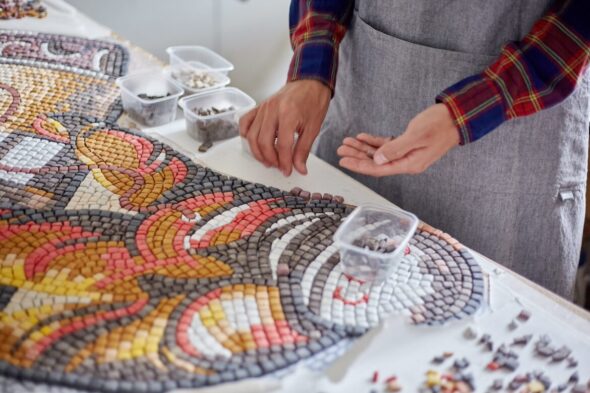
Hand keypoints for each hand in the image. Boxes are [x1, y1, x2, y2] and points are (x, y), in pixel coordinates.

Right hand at [239, 80, 330, 175]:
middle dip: (270, 159)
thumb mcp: (313, 127)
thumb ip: (303, 149)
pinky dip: (246, 134)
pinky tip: (254, 143)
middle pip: (263, 142)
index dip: (284, 162)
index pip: (282, 145)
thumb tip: (299, 168)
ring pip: (252, 135)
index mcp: (288, 114)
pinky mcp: (259, 107)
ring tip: (268, 160)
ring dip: (258, 152)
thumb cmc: (314, 101)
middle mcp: (272, 110)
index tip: (288, 170)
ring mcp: (263, 108)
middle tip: (279, 167)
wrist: (310, 82)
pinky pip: (246, 122)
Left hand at [337, 104, 459, 176]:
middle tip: (340, 150)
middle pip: (376, 162)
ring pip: (379, 154)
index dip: (359, 166)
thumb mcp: (417, 135)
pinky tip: (362, 138)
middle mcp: (407, 162)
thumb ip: (397, 148)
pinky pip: (386, 146)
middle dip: (357, 156)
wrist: (457, 116)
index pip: (379, 169)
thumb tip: (379, 159)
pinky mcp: (407, 144)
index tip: (344, 162)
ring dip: (362, 148)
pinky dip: (373, 142)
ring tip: (346, 143)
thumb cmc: (440, 124)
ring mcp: (407, 154)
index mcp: (410, 164)